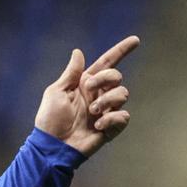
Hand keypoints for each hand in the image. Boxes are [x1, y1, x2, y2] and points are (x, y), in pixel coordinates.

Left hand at [35, 35, 139, 157]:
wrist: (53, 146)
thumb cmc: (50, 119)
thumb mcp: (56, 92)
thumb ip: (71, 73)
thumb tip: (78, 52)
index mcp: (86, 84)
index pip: (107, 63)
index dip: (121, 51)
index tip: (135, 40)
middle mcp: (98, 95)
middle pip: (116, 76)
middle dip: (106, 79)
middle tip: (89, 91)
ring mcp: (105, 111)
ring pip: (122, 94)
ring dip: (107, 101)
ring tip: (92, 113)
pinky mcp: (110, 127)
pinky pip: (123, 116)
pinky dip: (111, 119)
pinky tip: (97, 125)